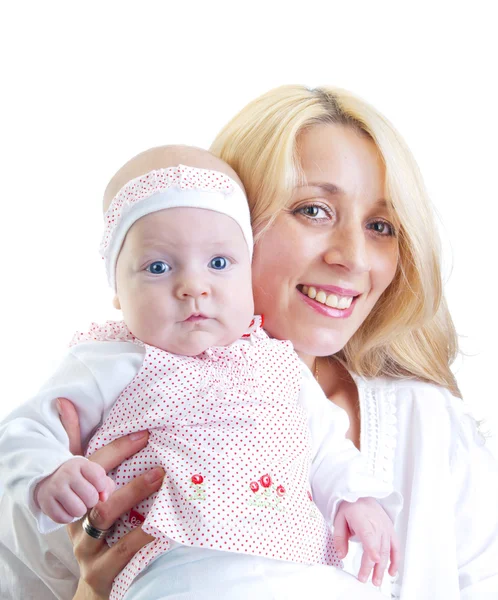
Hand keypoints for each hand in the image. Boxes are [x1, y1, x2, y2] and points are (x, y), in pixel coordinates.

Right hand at [35, 457, 114, 522]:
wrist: (48, 478)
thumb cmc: (78, 478)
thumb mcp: (92, 475)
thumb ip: (106, 485)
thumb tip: (104, 498)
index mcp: (80, 464)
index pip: (99, 477)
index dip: (101, 487)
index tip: (96, 487)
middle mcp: (66, 473)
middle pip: (91, 497)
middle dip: (91, 501)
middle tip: (84, 497)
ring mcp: (55, 487)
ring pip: (78, 510)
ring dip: (80, 511)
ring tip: (76, 503)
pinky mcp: (45, 502)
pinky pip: (64, 518)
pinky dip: (68, 517)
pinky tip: (66, 508)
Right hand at [57, 398, 164, 599]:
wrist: (93, 584)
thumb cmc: (95, 526)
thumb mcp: (86, 491)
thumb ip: (80, 447)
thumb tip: (65, 403)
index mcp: (76, 495)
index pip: (91, 466)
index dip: (118, 449)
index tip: (146, 434)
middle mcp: (77, 517)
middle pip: (97, 491)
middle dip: (129, 479)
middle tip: (162, 468)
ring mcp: (86, 544)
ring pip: (105, 516)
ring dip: (134, 498)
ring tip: (163, 487)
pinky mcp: (100, 569)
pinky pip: (122, 549)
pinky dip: (143, 536)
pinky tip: (163, 526)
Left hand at [333, 497, 398, 586]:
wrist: (363, 495)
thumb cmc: (350, 508)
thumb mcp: (339, 519)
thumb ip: (339, 538)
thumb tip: (341, 555)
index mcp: (363, 520)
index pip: (369, 535)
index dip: (372, 548)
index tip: (374, 559)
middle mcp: (377, 524)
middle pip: (377, 548)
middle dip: (372, 566)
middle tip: (364, 579)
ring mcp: (386, 529)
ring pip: (386, 551)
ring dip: (382, 568)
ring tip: (376, 581)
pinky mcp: (391, 531)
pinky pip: (395, 548)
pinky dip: (395, 561)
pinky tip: (391, 572)